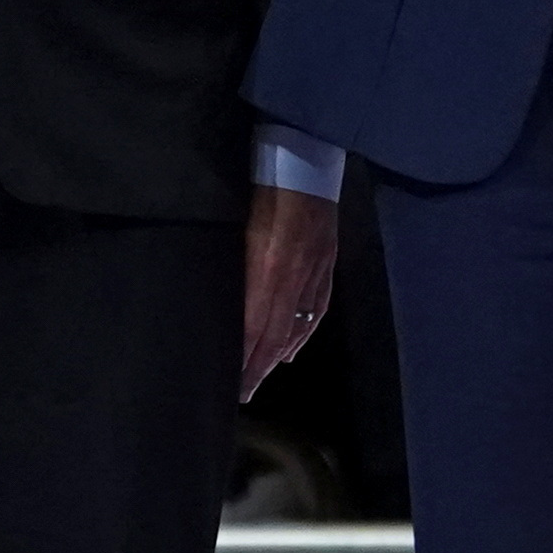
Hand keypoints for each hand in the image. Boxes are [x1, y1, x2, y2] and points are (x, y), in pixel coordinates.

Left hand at [240, 184, 333, 393]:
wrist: (305, 157)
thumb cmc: (262, 185)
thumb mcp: (238, 225)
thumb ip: (236, 266)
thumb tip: (227, 304)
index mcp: (269, 267)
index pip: (253, 326)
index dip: (243, 358)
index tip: (231, 382)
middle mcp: (294, 276)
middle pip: (275, 333)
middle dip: (257, 367)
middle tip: (242, 394)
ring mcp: (315, 271)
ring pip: (296, 324)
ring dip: (277, 356)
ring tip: (261, 377)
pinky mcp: (326, 263)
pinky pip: (316, 308)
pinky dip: (303, 333)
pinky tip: (292, 349)